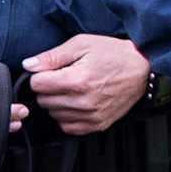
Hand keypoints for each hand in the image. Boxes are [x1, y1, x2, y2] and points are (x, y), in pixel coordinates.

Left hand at [23, 34, 150, 134]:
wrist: (142, 69)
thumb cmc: (113, 54)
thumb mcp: (82, 44)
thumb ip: (52, 56)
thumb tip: (28, 65)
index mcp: (77, 80)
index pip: (37, 85)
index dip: (41, 75)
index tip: (51, 70)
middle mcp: (83, 102)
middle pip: (43, 101)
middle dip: (48, 88)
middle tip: (64, 77)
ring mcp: (91, 116)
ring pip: (53, 115)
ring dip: (57, 103)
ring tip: (73, 89)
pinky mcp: (97, 125)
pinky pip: (68, 127)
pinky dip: (67, 116)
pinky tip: (76, 103)